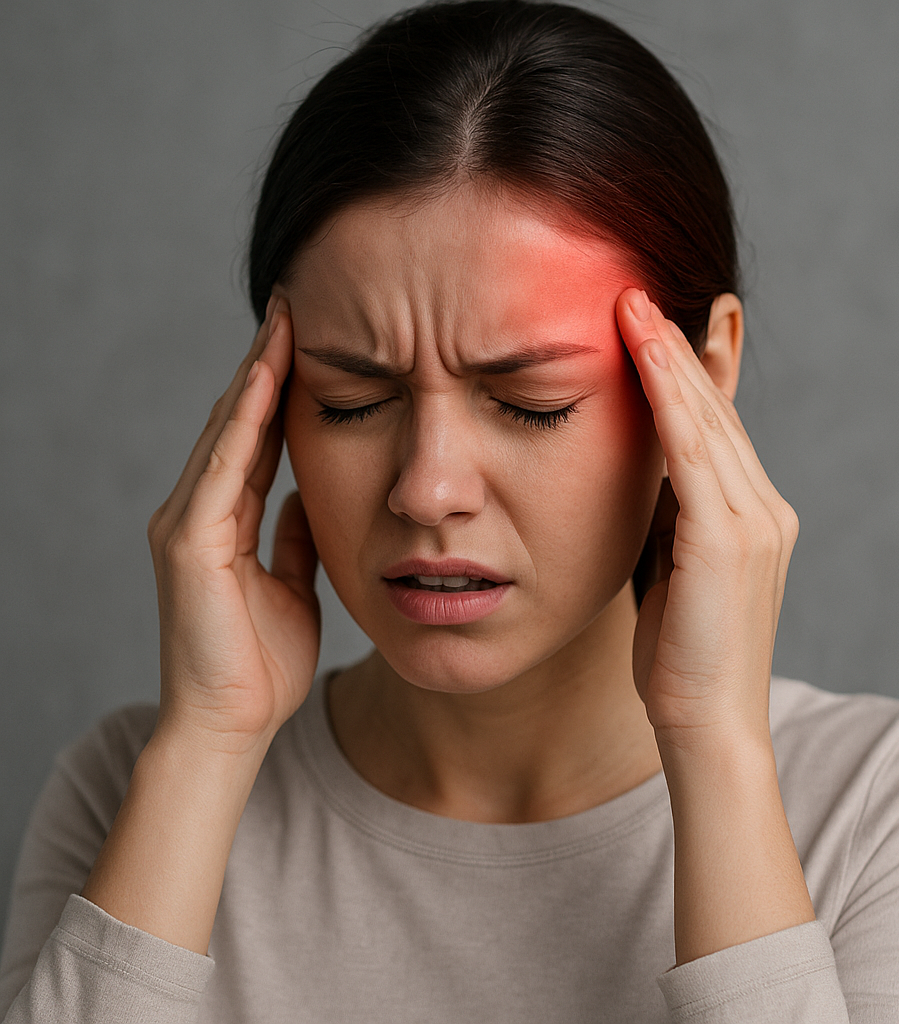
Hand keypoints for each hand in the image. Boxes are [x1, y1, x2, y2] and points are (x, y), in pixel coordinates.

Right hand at [147, 297, 320, 756]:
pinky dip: (246, 420)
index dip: (279, 392)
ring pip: (226, 432)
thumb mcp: (291, 585)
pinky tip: (267, 378)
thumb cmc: (260, 665)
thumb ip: (294, 538)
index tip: (306, 343)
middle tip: (291, 306)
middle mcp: (196, 513)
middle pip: (237, 423)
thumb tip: (309, 496)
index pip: (254, 441)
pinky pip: (224, 468)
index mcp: (221, 522)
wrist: (230, 725)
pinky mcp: (189, 544)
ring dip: (256, 375)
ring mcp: (187, 525)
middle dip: (265, 365)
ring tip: (282, 321)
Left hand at [617, 288, 798, 751]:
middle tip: (644, 292)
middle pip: (715, 412)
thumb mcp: (673, 571)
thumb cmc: (682, 655)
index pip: (716, 429)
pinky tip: (648, 358)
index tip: (662, 323)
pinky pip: (694, 456)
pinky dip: (672, 403)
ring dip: (669, 359)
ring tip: (634, 306)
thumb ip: (670, 521)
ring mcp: (754, 523)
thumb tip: (643, 478)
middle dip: (678, 348)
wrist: (706, 723)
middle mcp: (764, 509)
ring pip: (706, 421)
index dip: (690, 373)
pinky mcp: (728, 542)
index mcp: (749, 517)